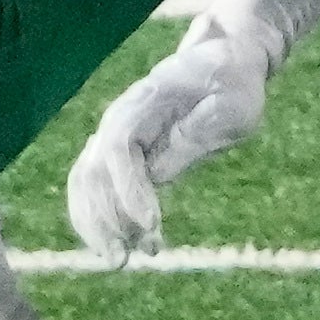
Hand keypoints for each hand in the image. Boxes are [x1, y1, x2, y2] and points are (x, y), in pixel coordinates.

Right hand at [67, 13, 277, 262]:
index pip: (121, 146)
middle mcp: (122, 118)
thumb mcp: (232, 105)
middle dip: (103, 218)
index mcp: (146, 101)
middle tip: (125, 259)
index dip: (128, 188)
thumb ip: (197, 133)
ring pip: (85, 181)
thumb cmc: (234, 82)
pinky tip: (127, 246)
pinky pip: (96, 187)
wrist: (225, 59)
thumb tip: (159, 173)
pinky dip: (102, 218)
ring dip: (96, 224)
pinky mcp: (123, 154)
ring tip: (122, 260)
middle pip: (92, 169)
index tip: (152, 225)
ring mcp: (118, 135)